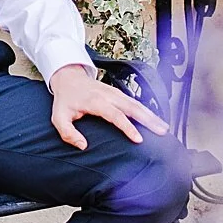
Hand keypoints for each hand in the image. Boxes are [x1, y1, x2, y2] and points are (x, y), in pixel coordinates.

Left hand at [48, 64, 168, 149]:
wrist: (68, 77)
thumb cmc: (65, 99)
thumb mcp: (58, 117)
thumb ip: (68, 133)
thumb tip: (83, 145)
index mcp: (96, 101)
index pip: (115, 115)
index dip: (127, 127)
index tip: (138, 139)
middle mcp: (108, 95)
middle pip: (132, 107)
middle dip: (148, 119)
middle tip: (162, 131)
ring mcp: (115, 93)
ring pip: (136, 104)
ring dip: (151, 115)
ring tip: (164, 127)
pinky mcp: (118, 93)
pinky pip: (134, 102)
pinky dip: (146, 111)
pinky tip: (154, 120)